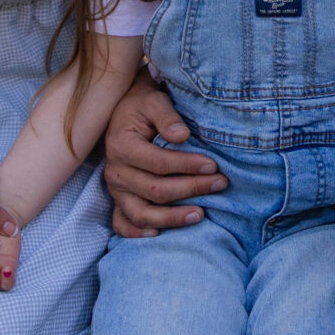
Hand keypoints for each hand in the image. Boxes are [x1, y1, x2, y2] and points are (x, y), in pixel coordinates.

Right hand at [103, 77, 227, 237]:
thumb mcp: (154, 101)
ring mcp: (115, 190)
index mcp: (122, 146)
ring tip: (200, 214)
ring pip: (142, 214)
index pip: (159, 163)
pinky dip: (137, 233)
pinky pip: (122, 224)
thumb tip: (182, 136)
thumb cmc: (143, 105)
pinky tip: (160, 234)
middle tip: (219, 184)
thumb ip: (167, 116)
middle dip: (191, 189)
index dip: (187, 166)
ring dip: (172, 218)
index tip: (213, 165)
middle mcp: (115, 172)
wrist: (124, 110)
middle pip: (155, 190)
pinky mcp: (117, 201)